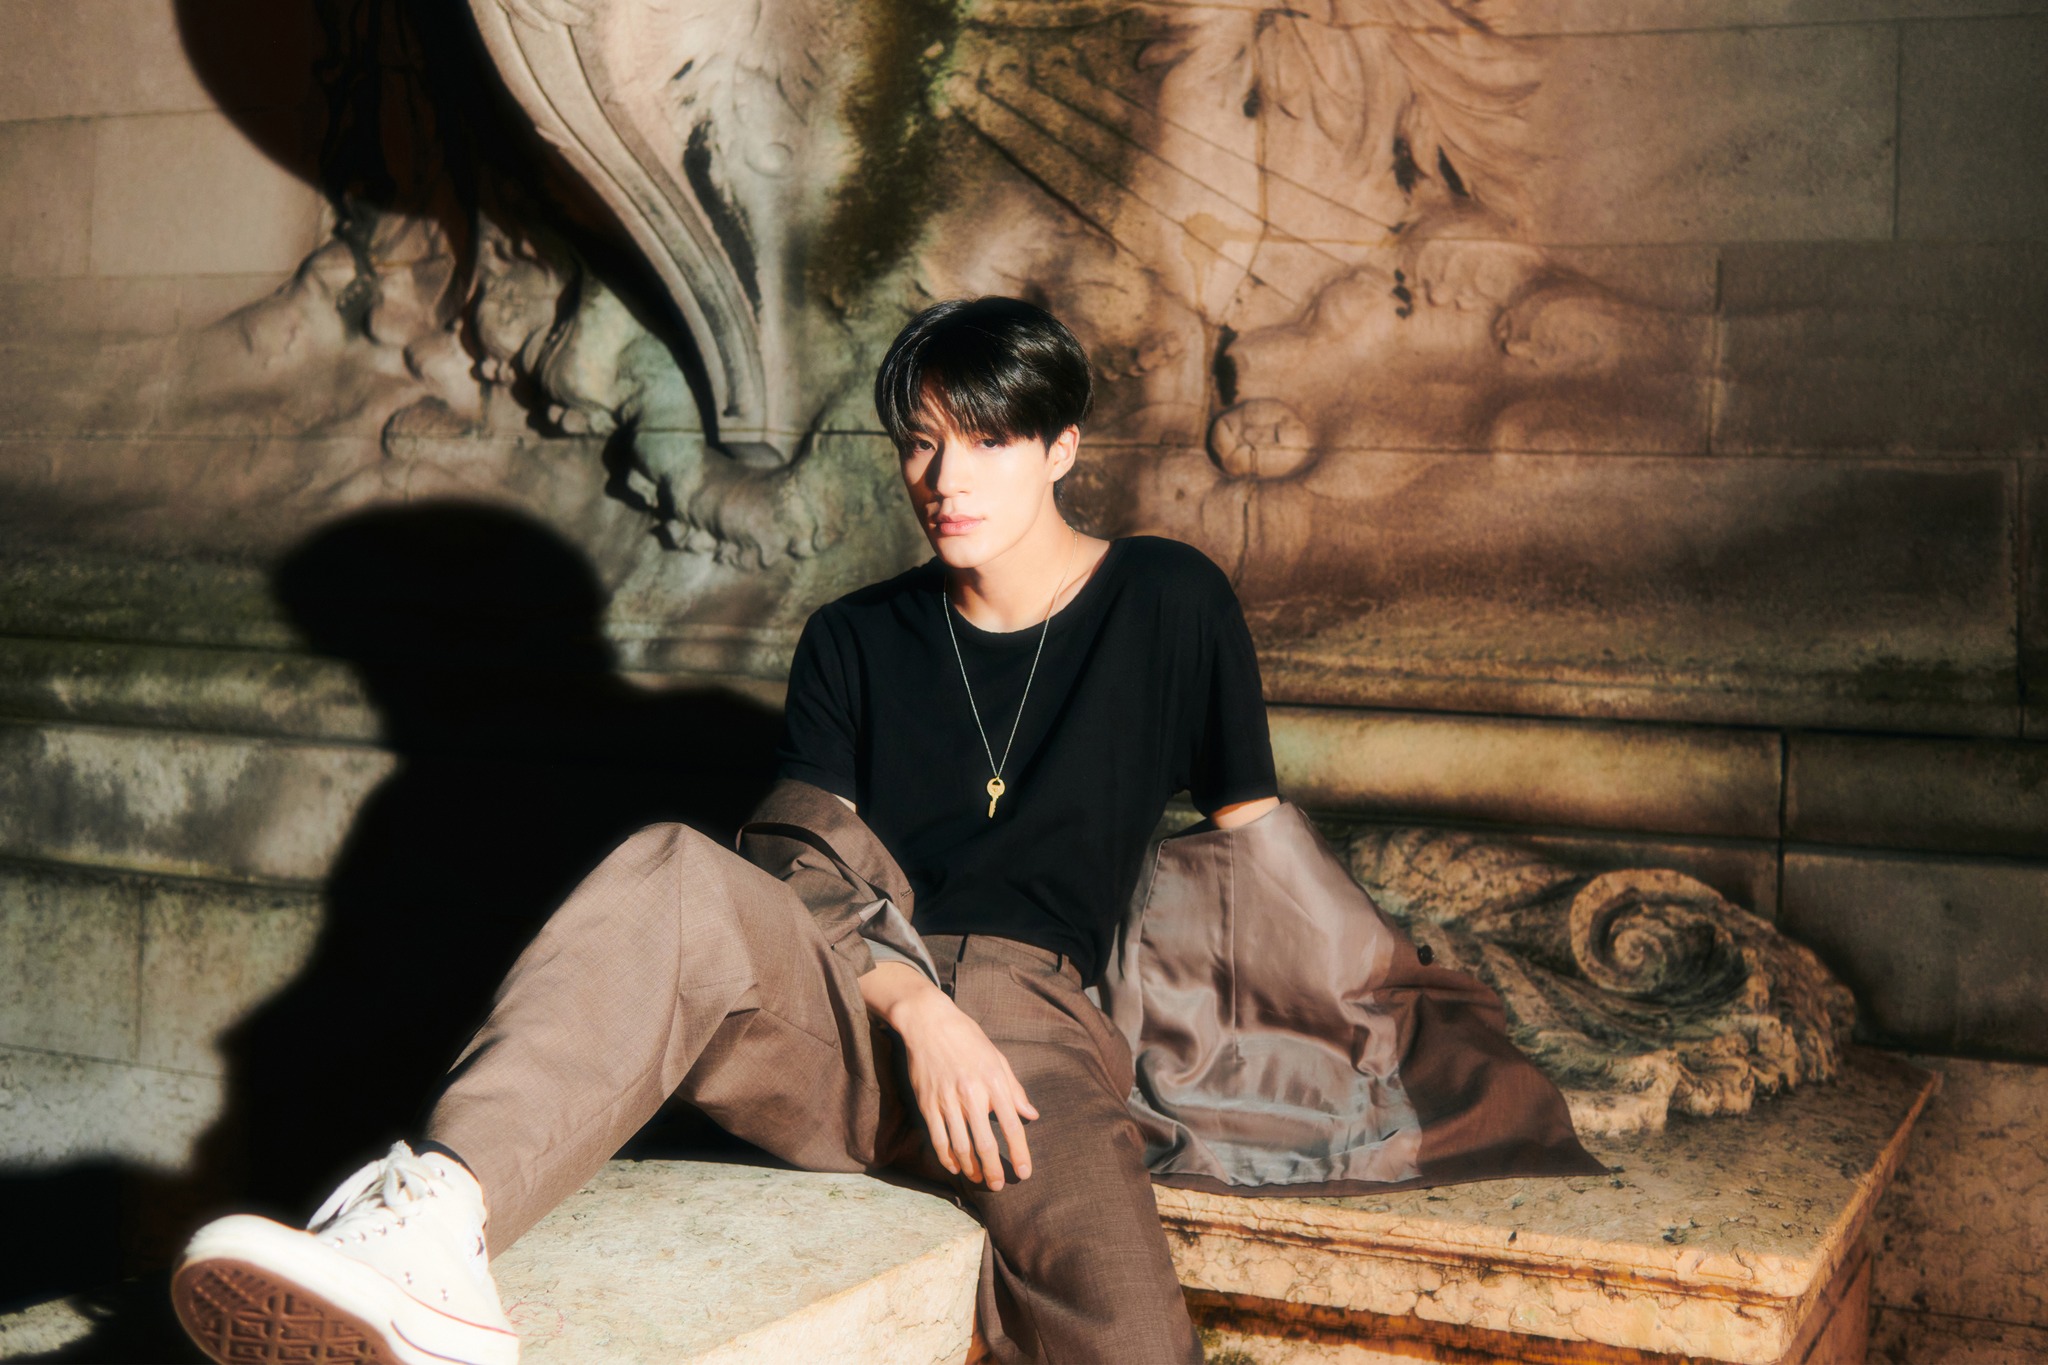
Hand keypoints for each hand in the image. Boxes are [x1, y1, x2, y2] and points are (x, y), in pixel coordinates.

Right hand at [859, 963, 1037, 1189]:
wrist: (929, 1022)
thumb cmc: (968, 1038)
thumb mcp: (997, 1058)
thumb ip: (1015, 1090)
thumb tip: (1031, 1115)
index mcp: (994, 1082)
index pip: (1012, 1126)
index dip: (1019, 1153)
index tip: (1024, 1173)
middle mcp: (971, 1094)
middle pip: (985, 1144)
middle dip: (994, 1170)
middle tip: (999, 1186)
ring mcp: (947, 1100)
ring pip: (961, 1147)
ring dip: (971, 1169)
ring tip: (979, 1179)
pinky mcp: (928, 1103)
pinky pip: (938, 1139)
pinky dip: (947, 1158)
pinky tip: (955, 1167)